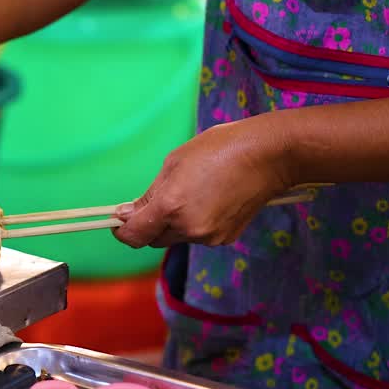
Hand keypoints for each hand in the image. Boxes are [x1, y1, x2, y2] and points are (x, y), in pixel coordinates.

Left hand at [113, 115, 295, 247]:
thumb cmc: (219, 149)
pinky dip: (195, 223)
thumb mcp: (174, 163)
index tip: (120, 220)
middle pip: (153, 239)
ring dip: (174, 222)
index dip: (122, 230)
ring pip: (176, 237)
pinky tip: (209, 199)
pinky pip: (198, 235)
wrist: (268, 155)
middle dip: (149, 224)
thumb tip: (126, 214)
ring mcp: (209, 236)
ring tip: (192, 191)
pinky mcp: (225, 238)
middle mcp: (188, 227)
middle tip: (158, 199)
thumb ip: (149, 195)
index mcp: (171, 206)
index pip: (133, 236)